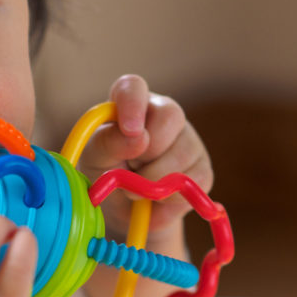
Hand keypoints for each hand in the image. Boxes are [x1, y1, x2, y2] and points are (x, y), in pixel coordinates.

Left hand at [78, 74, 212, 241]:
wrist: (122, 210)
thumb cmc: (104, 174)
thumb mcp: (94, 159)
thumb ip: (106, 143)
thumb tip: (136, 136)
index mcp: (130, 104)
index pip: (133, 86)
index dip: (132, 104)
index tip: (130, 131)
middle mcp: (163, 114)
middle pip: (170, 115)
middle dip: (148, 149)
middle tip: (130, 168)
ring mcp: (187, 140)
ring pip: (184, 151)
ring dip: (155, 178)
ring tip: (136, 188)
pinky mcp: (201, 169)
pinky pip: (194, 181)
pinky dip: (170, 197)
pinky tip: (156, 198)